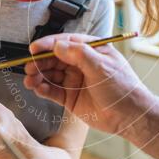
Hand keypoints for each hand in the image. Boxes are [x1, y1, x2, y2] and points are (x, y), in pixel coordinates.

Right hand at [22, 33, 150, 135]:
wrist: (129, 116)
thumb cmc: (122, 88)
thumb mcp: (102, 67)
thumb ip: (79, 55)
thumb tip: (58, 45)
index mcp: (91, 50)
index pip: (65, 42)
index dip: (47, 45)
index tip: (33, 48)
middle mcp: (80, 63)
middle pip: (54, 58)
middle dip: (39, 62)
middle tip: (29, 67)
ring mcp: (75, 80)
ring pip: (50, 74)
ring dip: (38, 76)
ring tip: (29, 80)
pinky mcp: (70, 97)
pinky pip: (52, 91)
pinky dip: (42, 89)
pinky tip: (37, 88)